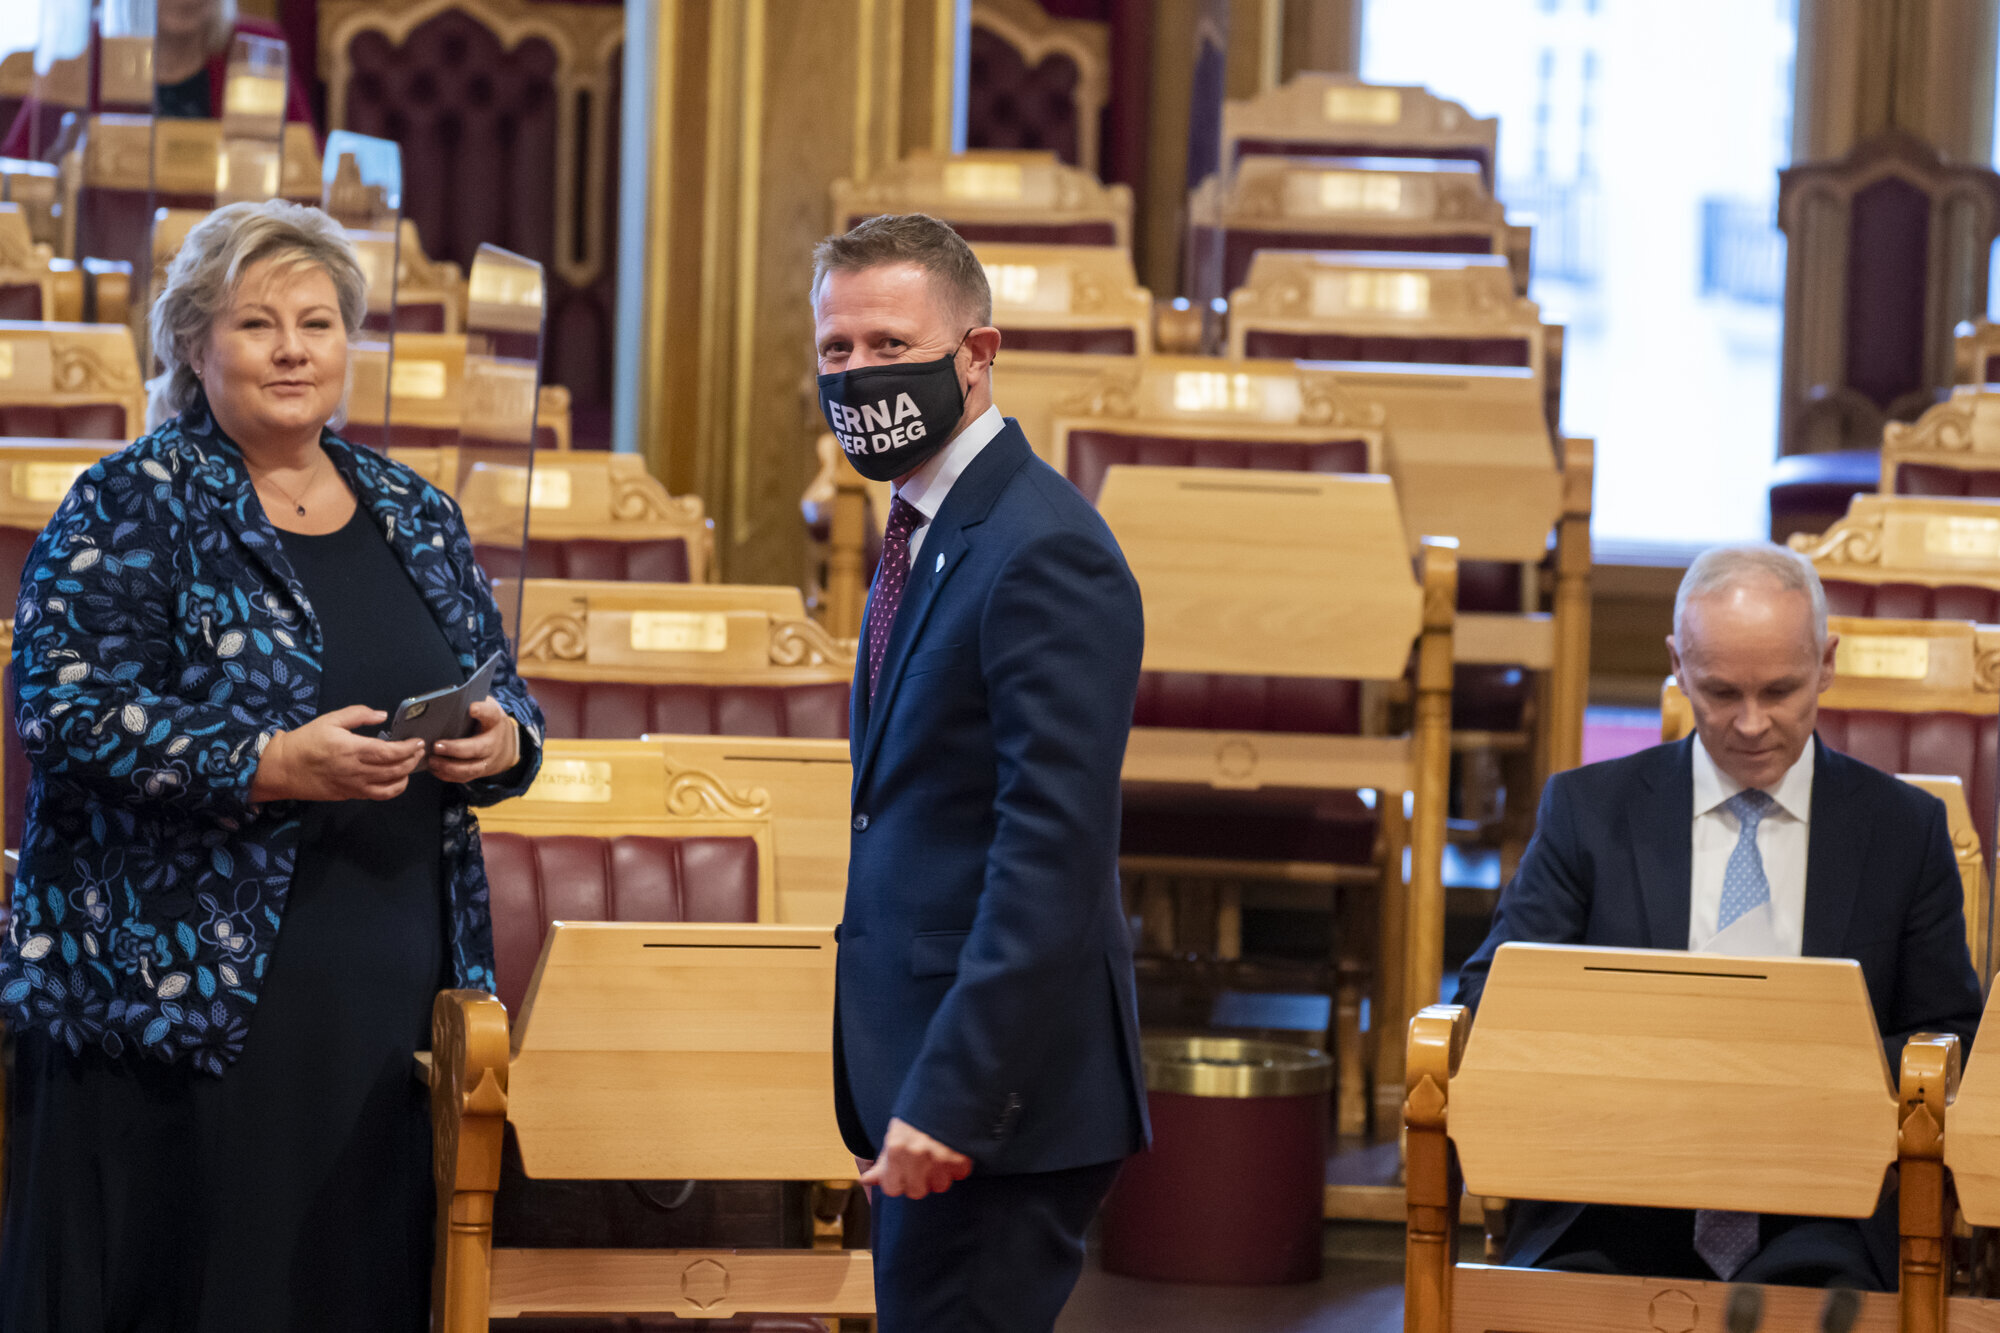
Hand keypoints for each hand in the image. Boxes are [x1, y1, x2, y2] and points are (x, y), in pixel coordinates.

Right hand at [250, 704, 425, 802]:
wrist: (282, 769)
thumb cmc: (306, 741)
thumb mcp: (329, 720)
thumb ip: (358, 715)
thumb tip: (382, 715)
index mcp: (351, 749)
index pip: (389, 752)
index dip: (408, 748)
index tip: (418, 741)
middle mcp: (356, 770)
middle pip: (395, 770)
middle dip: (413, 760)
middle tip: (420, 750)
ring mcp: (354, 786)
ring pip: (390, 786)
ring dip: (407, 775)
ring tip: (412, 764)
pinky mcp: (350, 795)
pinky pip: (378, 796)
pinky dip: (393, 789)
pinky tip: (397, 779)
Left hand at [428, 698, 520, 784]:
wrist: (506, 745)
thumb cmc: (486, 722)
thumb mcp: (485, 708)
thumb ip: (471, 702)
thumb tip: (445, 700)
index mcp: (494, 721)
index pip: (490, 714)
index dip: (482, 711)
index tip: (471, 708)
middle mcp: (494, 742)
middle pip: (477, 748)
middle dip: (455, 749)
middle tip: (436, 745)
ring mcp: (488, 760)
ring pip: (470, 768)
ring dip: (449, 766)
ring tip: (432, 760)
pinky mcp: (480, 772)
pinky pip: (464, 777)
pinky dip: (447, 775)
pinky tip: (434, 768)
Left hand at [858, 1117, 970, 1198]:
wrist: (946, 1086)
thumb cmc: (917, 1109)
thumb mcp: (894, 1132)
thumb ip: (882, 1161)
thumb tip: (867, 1181)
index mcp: (895, 1148)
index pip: (892, 1189)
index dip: (898, 1181)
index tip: (903, 1172)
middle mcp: (916, 1155)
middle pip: (916, 1192)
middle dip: (919, 1181)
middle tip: (922, 1163)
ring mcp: (939, 1156)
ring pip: (939, 1186)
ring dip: (940, 1175)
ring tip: (939, 1155)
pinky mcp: (961, 1154)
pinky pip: (960, 1174)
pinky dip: (958, 1166)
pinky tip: (953, 1151)